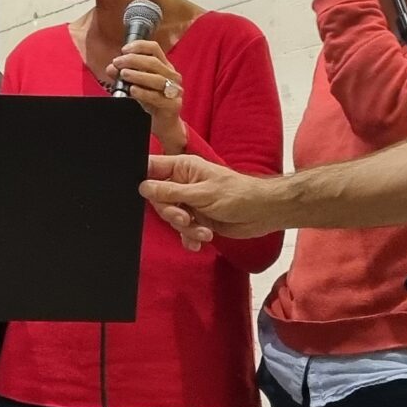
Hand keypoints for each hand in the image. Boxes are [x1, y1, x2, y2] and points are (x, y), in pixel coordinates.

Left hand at [109, 39, 186, 152]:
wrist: (163, 124)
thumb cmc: (150, 101)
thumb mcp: (135, 85)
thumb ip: (123, 76)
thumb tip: (111, 68)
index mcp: (164, 66)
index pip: (154, 48)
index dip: (139, 46)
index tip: (124, 50)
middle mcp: (172, 75)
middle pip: (154, 62)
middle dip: (133, 60)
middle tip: (118, 63)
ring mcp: (175, 90)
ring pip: (158, 79)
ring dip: (138, 75)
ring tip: (123, 75)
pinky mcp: (173, 105)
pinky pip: (158, 97)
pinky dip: (144, 92)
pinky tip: (133, 90)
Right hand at [139, 152, 281, 250]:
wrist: (262, 214)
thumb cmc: (237, 195)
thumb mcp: (201, 194)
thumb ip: (170, 192)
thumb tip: (143, 187)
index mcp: (183, 167)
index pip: (152, 168)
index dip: (146, 182)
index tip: (150, 196)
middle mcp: (183, 183)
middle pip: (158, 199)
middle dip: (171, 213)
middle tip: (185, 218)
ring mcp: (189, 202)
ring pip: (170, 217)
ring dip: (185, 228)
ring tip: (203, 230)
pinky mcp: (197, 218)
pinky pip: (182, 230)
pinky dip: (190, 236)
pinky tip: (202, 239)